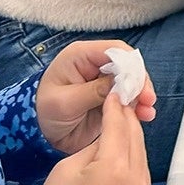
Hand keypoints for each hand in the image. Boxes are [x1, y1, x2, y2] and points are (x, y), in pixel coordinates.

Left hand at [35, 39, 155, 154]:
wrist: (36, 134)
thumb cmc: (43, 111)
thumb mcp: (65, 102)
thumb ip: (93, 91)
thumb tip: (120, 85)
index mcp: (81, 56)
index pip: (114, 50)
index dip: (130, 65)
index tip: (138, 84)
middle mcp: (95, 66)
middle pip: (128, 66)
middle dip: (140, 82)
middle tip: (147, 100)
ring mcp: (104, 83)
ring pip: (132, 83)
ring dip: (142, 96)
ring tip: (147, 112)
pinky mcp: (109, 99)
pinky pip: (129, 99)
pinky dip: (138, 106)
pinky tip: (144, 116)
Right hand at [39, 85, 152, 184]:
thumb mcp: (67, 168)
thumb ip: (93, 147)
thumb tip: (107, 137)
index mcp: (113, 167)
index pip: (118, 126)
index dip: (115, 108)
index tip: (113, 97)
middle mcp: (134, 181)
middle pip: (135, 137)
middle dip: (126, 120)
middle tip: (119, 106)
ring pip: (141, 155)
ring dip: (131, 140)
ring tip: (119, 128)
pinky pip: (142, 174)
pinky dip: (134, 161)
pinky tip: (122, 155)